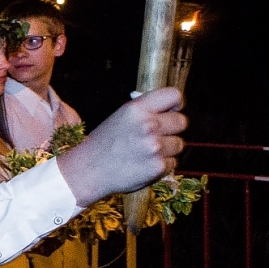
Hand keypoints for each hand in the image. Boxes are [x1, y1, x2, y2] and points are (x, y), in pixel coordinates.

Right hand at [55, 87, 186, 206]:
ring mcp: (154, 147)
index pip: (173, 95)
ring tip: (145, 154)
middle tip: (157, 136)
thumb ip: (144, 111)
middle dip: (172, 129)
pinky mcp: (158, 166)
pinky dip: (161, 166)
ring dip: (167, 149)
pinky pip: (172, 163)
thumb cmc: (102, 145)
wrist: (87, 172)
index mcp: (136, 109)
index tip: (172, 111)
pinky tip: (143, 166)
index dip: (176, 103)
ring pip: (179, 144)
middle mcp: (148, 125)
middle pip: (181, 121)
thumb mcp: (119, 118)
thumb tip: (168, 108)